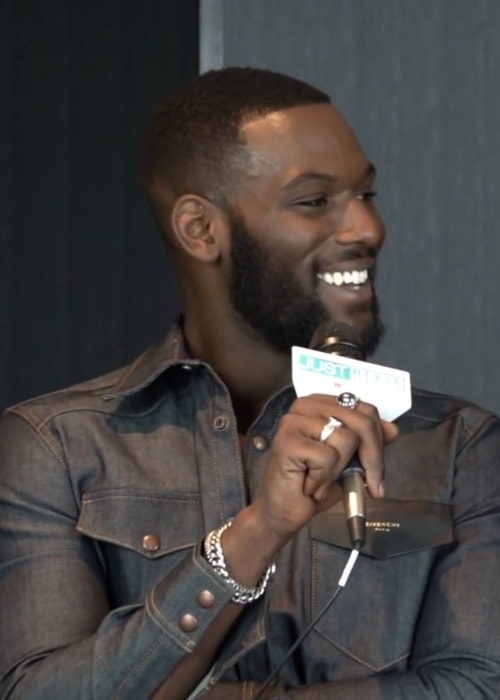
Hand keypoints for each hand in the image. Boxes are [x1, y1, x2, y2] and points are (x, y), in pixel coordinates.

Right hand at [256, 393, 397, 538]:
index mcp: (320, 404)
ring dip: (339, 471)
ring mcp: (293, 421)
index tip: (378, 470)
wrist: (284, 512)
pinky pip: (327, 456)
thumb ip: (366, 443)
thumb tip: (392, 429)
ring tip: (321, 480)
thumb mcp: (348, 461)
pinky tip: (308, 485)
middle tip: (370, 485)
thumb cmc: (312, 485)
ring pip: (347, 438)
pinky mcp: (286, 440)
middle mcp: (305, 406)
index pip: (365, 410)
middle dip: (372, 459)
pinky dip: (323, 479)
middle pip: (361, 421)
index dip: (379, 441)